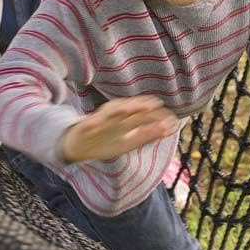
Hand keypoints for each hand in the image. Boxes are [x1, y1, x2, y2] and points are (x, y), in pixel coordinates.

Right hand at [59, 95, 177, 162]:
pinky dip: (90, 123)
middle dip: (140, 107)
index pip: (142, 114)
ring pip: (108, 113)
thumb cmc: (107, 140)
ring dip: (117, 110)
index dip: (155, 115)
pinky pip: (87, 125)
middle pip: (128, 111)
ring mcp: (99, 122)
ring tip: (127, 108)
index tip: (170, 116)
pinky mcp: (84, 128)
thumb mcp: (130, 140)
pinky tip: (93, 123)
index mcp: (125, 120)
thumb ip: (149, 133)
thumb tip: (171, 127)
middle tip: (154, 105)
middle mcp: (114, 118)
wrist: (78, 145)